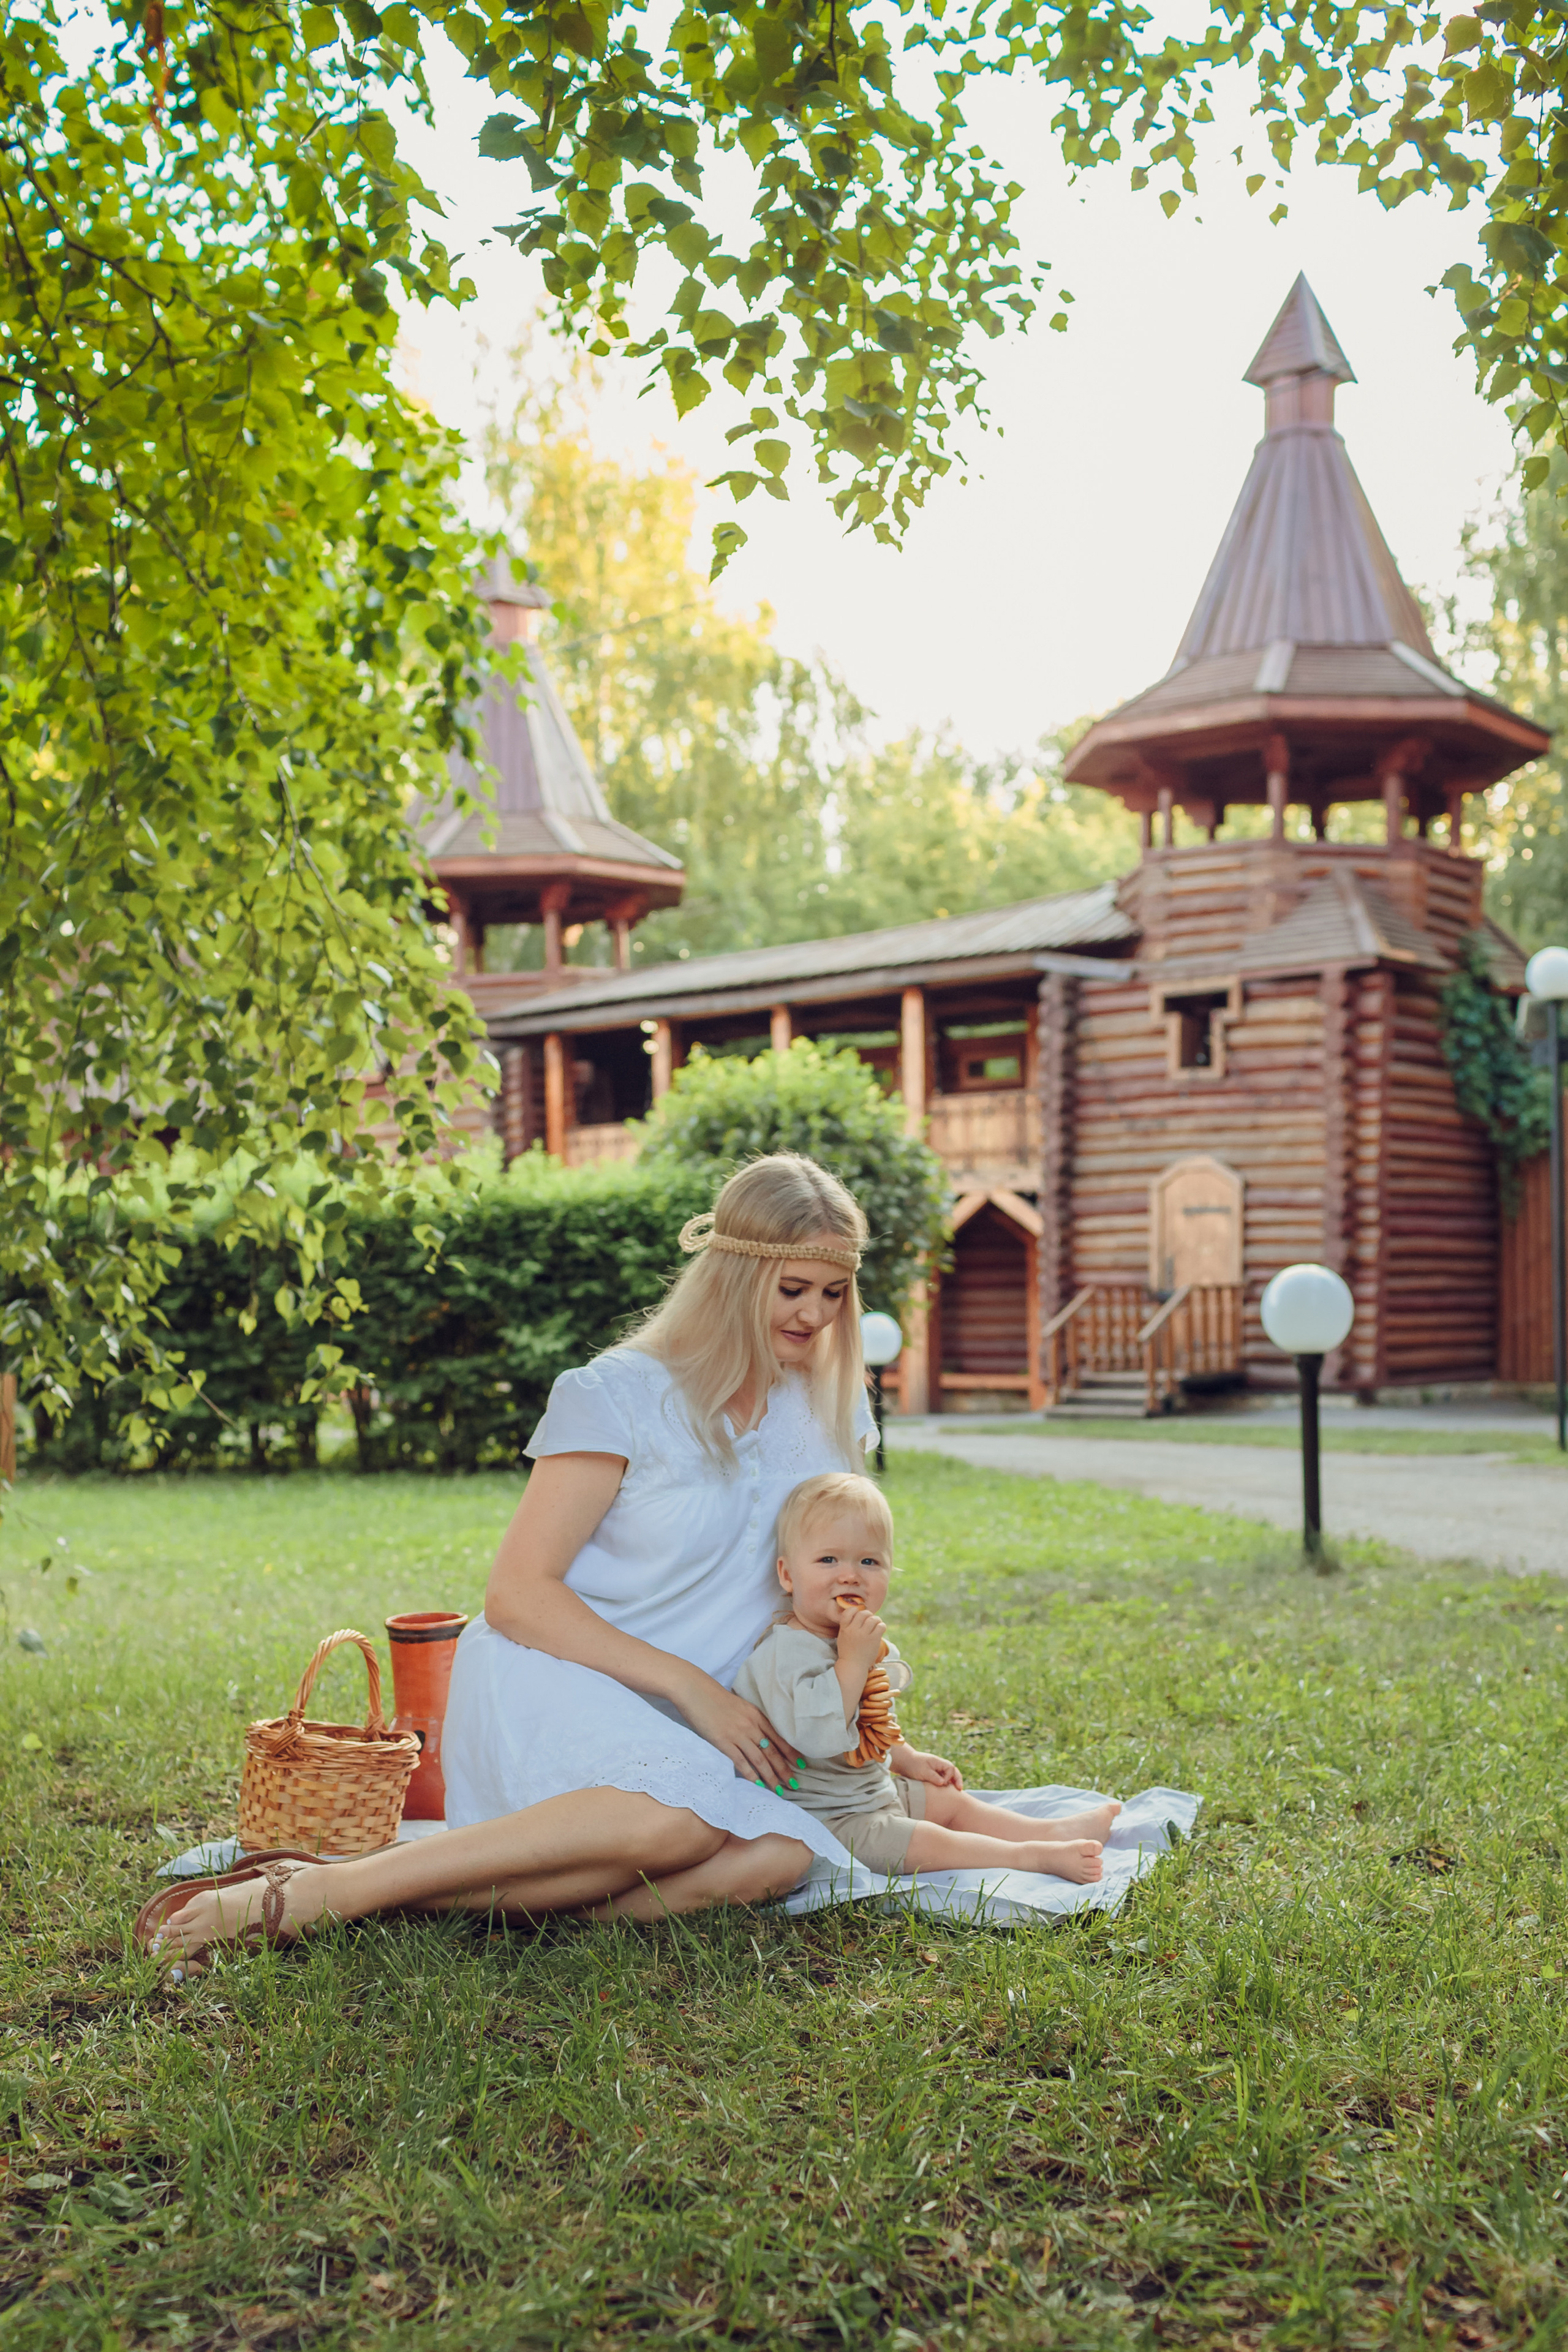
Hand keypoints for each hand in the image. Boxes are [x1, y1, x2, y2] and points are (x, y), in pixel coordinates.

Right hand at [678, 1676, 800, 1792]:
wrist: (696, 1691)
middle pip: (772, 1751)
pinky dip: (751, 1774)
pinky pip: (741, 1762)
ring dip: (771, 1777)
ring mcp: (737, 1734)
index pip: (779, 1737)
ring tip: (779, 1790)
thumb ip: (751, 1720)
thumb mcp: (741, 1706)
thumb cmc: (716, 1698)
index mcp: (756, 1715)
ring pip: (759, 1760)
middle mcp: (751, 1726)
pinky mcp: (723, 1742)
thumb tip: (760, 1737)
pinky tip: (758, 1784)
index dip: (791, 1753)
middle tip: (794, 1784)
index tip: (801, 1765)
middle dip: (784, 1769)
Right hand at [836, 1606, 886, 1671]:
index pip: (849, 1611)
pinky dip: (882, 1626)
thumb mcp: (843, 1637)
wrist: (853, 1666)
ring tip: (877, 1624)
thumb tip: (859, 1613)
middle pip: (863, 1613)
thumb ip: (848, 1626)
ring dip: (876, 1620)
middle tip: (870, 1620)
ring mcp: (863, 1635)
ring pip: (873, 1619)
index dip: (855, 1610)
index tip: (858, 1614)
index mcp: (844, 1628)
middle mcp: (853, 1630)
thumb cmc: (848, 1651)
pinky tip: (880, 1629)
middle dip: (868, 1615)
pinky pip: (881, 1626)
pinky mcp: (873, 1639)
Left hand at [894, 1745, 963, 1789]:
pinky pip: (944, 1780)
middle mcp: (940, 1766)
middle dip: (957, 1780)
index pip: (950, 1769)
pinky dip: (947, 1784)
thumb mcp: (923, 1771)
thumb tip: (943, 1784)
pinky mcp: (934, 1776)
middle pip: (953, 1771)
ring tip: (957, 1792)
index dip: (949, 1777)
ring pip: (950, 1776)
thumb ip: (933, 1777)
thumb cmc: (913, 1765)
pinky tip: (948, 1792)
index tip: (943, 1784)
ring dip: (953, 1782)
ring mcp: (938, 1770)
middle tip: (960, 1789)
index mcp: (939, 1762)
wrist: (904, 1762)